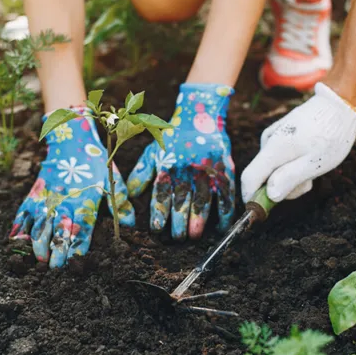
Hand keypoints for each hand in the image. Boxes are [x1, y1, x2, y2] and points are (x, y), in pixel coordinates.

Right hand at [10, 107, 134, 266]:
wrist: (69, 138)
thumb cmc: (94, 162)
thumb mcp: (112, 179)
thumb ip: (121, 203)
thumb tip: (129, 225)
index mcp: (86, 200)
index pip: (83, 228)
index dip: (79, 246)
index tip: (76, 262)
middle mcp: (65, 201)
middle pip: (59, 231)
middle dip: (57, 251)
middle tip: (55, 269)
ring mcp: (47, 198)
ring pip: (40, 225)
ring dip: (38, 244)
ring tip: (40, 260)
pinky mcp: (34, 193)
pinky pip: (24, 213)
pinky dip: (20, 227)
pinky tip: (17, 241)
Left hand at [127, 83, 235, 239]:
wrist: (200, 117)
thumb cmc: (174, 139)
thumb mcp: (153, 152)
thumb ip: (142, 174)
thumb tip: (130, 196)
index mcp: (168, 167)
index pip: (161, 194)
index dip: (159, 213)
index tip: (158, 229)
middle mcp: (187, 171)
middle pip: (182, 202)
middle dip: (179, 223)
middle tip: (178, 237)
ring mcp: (207, 172)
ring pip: (202, 201)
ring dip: (198, 221)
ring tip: (194, 236)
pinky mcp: (224, 172)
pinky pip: (225, 196)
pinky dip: (224, 213)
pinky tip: (220, 227)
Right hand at [241, 82, 355, 202]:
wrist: (340, 104)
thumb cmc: (331, 135)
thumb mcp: (315, 162)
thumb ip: (290, 178)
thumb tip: (270, 195)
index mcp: (274, 148)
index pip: (249, 178)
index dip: (252, 197)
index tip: (264, 210)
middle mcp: (268, 141)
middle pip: (263, 176)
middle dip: (282, 186)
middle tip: (308, 182)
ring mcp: (274, 136)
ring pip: (273, 167)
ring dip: (290, 175)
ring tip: (313, 166)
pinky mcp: (281, 134)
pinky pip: (279, 157)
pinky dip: (292, 163)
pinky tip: (309, 157)